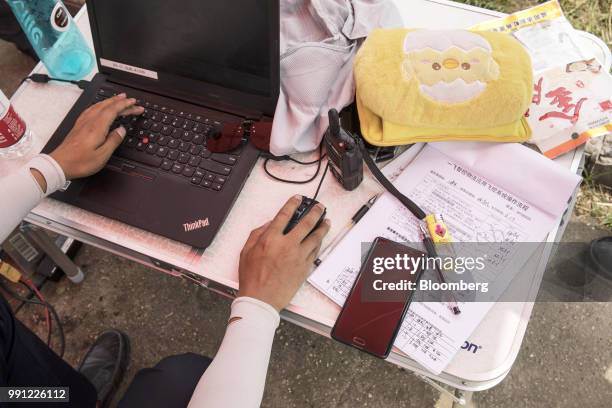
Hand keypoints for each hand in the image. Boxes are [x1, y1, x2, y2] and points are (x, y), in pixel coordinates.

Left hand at [50, 93, 143, 178]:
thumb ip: (113, 141)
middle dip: (121, 102)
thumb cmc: (80, 162)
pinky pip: (91, 109)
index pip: (113, 110)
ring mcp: (83, 122)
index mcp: (97, 127)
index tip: (134, 103)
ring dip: (110, 101)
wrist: (60, 164)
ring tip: (118, 99)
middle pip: (107, 106)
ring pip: (98, 106)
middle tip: (131, 101)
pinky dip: (100, 105)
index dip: (125, 105)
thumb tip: (122, 130)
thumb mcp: (102, 155)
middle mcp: (89, 122)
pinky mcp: (78, 126)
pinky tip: (100, 107)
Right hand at [238, 196, 330, 310]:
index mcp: (271, 239)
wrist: (261, 299)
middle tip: (320, 207)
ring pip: (315, 238)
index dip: (292, 204)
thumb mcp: (246, 251)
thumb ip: (257, 234)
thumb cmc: (252, 278)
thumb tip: (268, 224)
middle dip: (315, 212)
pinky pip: (315, 252)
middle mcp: (287, 245)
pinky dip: (319, 244)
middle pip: (306, 224)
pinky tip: (321, 240)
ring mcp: (298, 256)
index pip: (284, 215)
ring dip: (322, 228)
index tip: (298, 199)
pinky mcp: (305, 268)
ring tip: (326, 222)